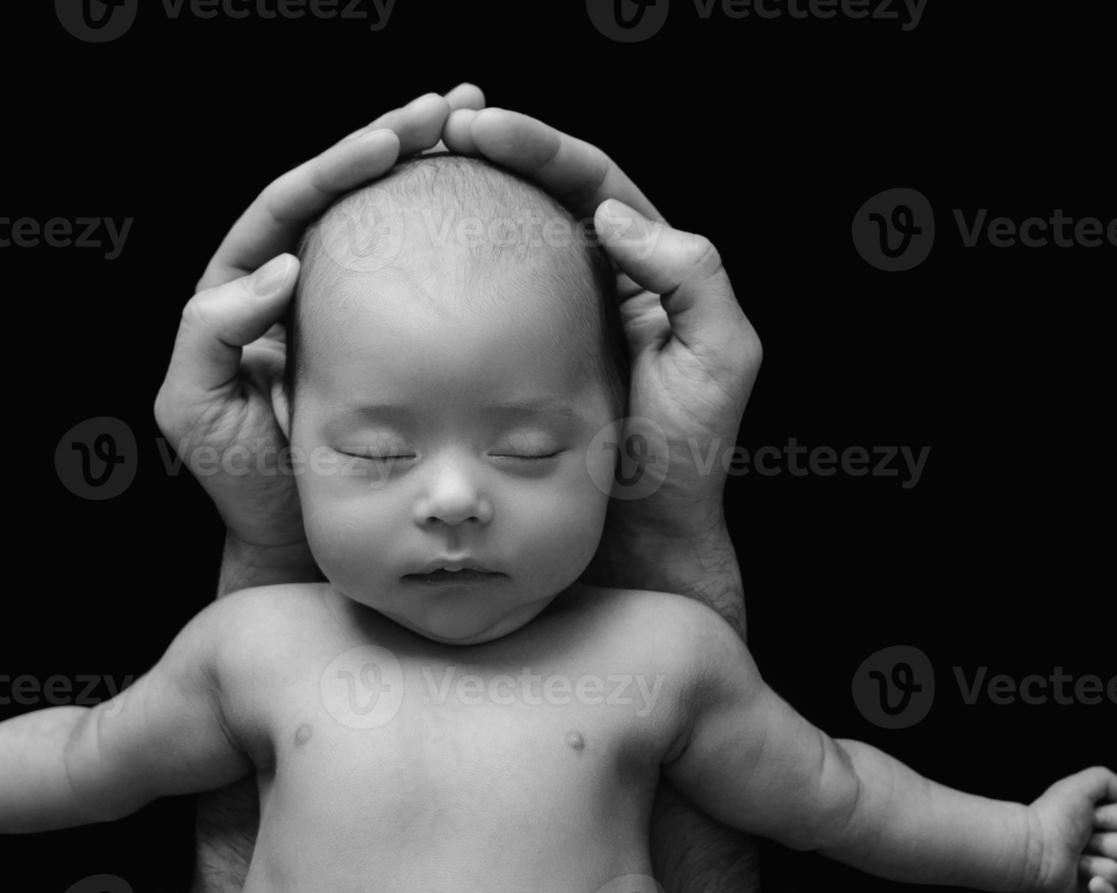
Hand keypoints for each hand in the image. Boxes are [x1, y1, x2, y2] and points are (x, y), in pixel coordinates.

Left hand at [154, 84, 485, 552]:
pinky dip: (453, 238)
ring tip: (480, 126)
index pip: (289, 206)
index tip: (392, 142)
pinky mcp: (394, 342)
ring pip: (385, 225)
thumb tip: (274, 266)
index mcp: (242, 292)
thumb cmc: (248, 490)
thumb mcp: (197, 414)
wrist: (302, 546)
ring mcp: (347, 312)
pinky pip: (420, 278)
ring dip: (429, 174)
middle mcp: (294, 290)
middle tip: (451, 107)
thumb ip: (210, 337)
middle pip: (341, 197)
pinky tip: (494, 207)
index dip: (337, 167)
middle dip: (393, 143)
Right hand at [441, 109, 762, 544]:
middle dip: (486, 155)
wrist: (640, 540)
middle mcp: (594, 283)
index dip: (538, 146)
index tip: (481, 129)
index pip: (591, 182)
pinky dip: (436, 276)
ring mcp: (545, 322)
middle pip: (537, 195)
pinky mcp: (504, 361)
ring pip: (498, 243)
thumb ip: (692, 276)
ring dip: (456, 204)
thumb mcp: (717, 357)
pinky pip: (469, 306)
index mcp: (646, 268)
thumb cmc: (683, 457)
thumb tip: (609, 214)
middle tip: (430, 135)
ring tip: (404, 176)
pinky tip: (399, 261)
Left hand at [1027, 767, 1116, 892]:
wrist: (1031, 848)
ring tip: (1073, 860)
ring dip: (1096, 865)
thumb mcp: (1078, 786)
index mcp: (1093, 824)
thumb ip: (1107, 779)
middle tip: (1079, 840)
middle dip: (1105, 843)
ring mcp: (1090, 875)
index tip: (1088, 817)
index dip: (1110, 819)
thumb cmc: (1051, 817)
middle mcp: (1094, 849)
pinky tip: (1089, 882)